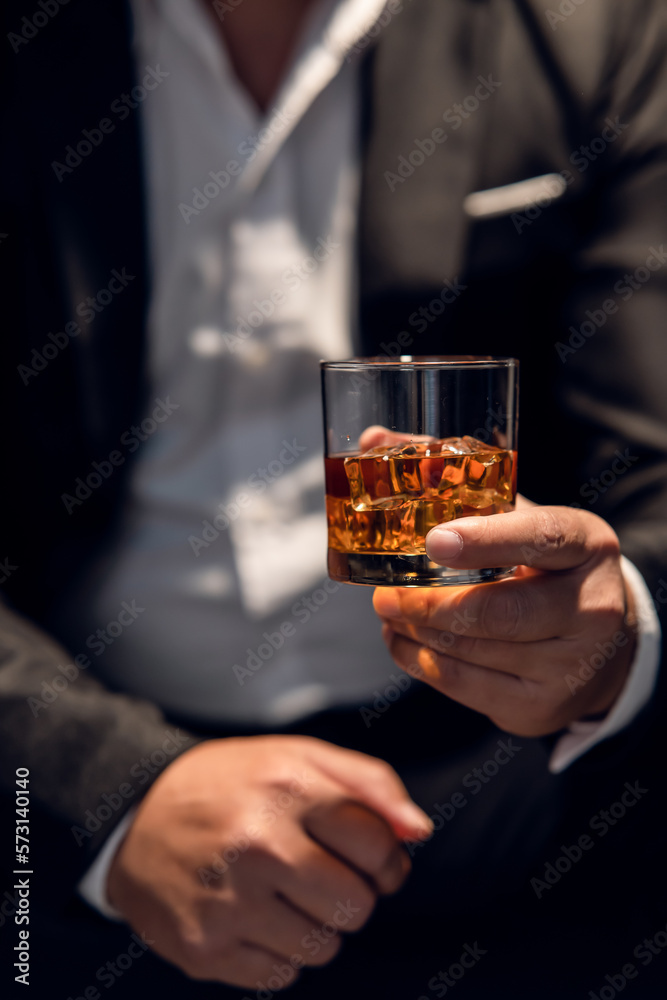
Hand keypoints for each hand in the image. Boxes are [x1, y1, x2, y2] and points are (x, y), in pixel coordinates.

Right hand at [107, 735, 430, 987]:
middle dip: (352, 895)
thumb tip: (419, 832)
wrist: (135, 816)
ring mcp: (228, 901)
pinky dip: (279, 953)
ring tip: (284, 894)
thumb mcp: (298, 756)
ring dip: (317, 927)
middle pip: (357, 905)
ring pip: (324, 948)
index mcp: (287, 787)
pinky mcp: (204, 948)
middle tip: (321, 876)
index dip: (384, 857)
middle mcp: (258, 844)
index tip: (365, 855)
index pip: (379, 845)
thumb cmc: (231, 785)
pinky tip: (254, 916)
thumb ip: (369, 783)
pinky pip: (281, 976)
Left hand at [373, 501, 637, 735]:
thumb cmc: (544, 567)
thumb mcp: (519, 516)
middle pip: (500, 612)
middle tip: (385, 593)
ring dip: (416, 631)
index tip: (434, 540)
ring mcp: (569, 665)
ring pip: (473, 651)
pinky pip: (463, 685)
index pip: (540, 539)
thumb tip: (374, 439)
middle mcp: (591, 608)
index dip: (485, 540)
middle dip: (429, 604)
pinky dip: (420, 661)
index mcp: (587, 545)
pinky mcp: (540, 706)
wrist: (600, 645)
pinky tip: (402, 640)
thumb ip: (453, 479)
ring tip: (387, 611)